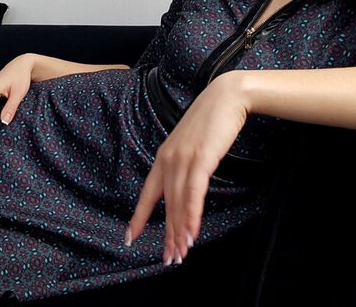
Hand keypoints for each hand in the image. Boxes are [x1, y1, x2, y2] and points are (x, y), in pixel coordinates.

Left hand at [126, 71, 248, 264]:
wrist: (227, 96)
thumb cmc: (213, 120)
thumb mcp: (193, 144)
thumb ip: (187, 164)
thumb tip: (187, 185)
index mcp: (164, 157)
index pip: (147, 194)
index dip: (138, 217)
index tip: (129, 237)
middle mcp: (168, 160)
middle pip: (166, 205)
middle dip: (168, 234)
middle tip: (170, 259)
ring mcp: (183, 159)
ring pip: (178, 203)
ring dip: (180, 231)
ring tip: (181, 253)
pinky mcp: (200, 158)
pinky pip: (193, 193)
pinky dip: (191, 215)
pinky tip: (192, 232)